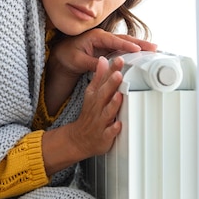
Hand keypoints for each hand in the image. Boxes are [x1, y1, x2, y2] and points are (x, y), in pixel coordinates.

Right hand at [41, 55, 126, 174]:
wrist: (79, 139)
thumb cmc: (89, 115)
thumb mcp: (91, 93)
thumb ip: (99, 77)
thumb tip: (103, 60)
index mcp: (95, 96)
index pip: (103, 81)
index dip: (111, 70)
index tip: (118, 60)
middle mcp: (97, 108)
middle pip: (104, 94)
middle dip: (111, 84)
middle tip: (119, 74)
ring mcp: (100, 122)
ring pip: (107, 112)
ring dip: (113, 104)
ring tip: (119, 96)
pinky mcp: (104, 136)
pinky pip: (109, 133)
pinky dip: (113, 129)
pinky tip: (119, 124)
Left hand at [44, 29, 156, 114]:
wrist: (63, 55)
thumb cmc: (68, 55)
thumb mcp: (78, 60)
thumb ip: (92, 63)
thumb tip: (105, 66)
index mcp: (96, 36)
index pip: (114, 40)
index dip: (126, 45)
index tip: (138, 49)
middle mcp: (104, 37)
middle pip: (125, 39)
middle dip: (140, 42)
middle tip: (154, 47)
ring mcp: (107, 43)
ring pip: (126, 43)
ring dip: (140, 46)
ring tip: (154, 50)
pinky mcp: (109, 49)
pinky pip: (124, 49)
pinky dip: (134, 51)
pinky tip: (144, 55)